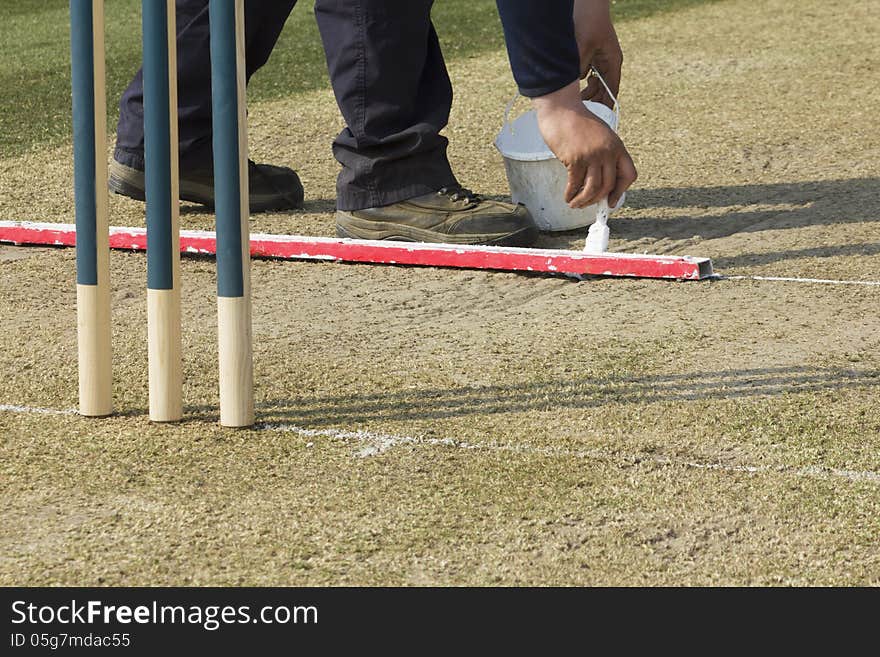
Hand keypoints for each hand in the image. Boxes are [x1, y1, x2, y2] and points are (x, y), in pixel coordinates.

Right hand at [533, 81, 636, 208]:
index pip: (629, 174)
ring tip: (575, 204)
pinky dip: (570, 194)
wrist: (561, 109)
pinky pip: (575, 184)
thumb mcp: (600, 135)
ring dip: (583, 201)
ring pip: (593, 189)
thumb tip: (600, 178)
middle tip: (587, 205)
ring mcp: (592, 155)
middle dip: (597, 200)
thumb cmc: (577, 121)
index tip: (612, 201)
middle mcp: (607, 152)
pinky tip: (567, 197)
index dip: (621, 191)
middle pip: (608, 186)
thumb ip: (604, 153)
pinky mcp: (575, 159)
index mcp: (617, 146)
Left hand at [574, 0, 622, 107]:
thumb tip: (573, 87)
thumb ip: (578, 68)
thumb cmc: (588, 21)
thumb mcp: (582, 48)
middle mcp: (608, 62)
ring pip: (595, 82)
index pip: (612, 89)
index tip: (600, 119)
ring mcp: (600, 59)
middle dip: (594, 100)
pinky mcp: (591, 55)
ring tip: (576, 101)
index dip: (606, 105)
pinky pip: (587, 73)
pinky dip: (580, 81)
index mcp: (612, 62)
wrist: (587, 4)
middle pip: (603, 88)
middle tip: (582, 112)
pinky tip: (571, 86)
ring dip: (586, 91)